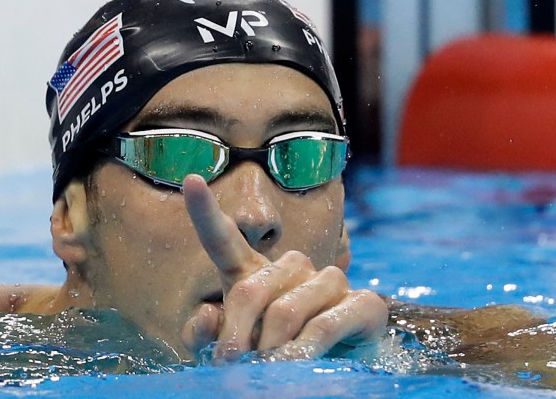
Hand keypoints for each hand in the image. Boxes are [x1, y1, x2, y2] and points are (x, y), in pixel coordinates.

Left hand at [180, 174, 387, 359]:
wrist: (327, 375)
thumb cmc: (269, 355)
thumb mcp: (229, 349)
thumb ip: (204, 336)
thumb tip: (207, 316)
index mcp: (251, 272)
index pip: (223, 239)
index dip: (206, 210)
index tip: (192, 181)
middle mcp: (291, 267)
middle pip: (250, 290)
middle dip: (236, 335)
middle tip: (230, 365)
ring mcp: (329, 281)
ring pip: (285, 312)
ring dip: (271, 351)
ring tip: (267, 369)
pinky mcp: (364, 304)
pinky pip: (325, 326)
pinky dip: (304, 351)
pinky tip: (297, 363)